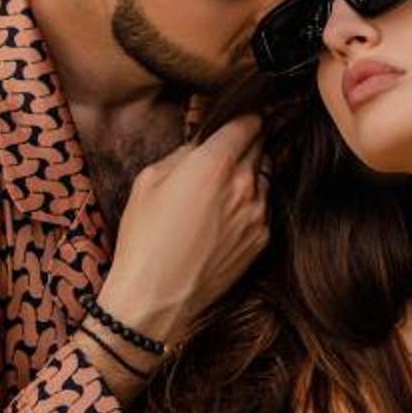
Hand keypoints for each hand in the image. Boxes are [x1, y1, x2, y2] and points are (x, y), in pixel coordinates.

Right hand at [102, 114, 268, 344]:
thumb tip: (202, 143)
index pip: (249, 122)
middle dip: (249, 139)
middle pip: (261, 145)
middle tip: (233, 142)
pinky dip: (253, 200)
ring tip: (229, 179)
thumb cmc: (144, 237)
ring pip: (267, 175)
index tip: (239, 116)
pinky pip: (265, 206)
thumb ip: (184, 153)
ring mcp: (258, 213)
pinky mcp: (262, 239)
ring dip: (253, 170)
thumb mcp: (149, 180)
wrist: (156, 297)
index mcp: (215, 162)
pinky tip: (229, 210)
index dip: (245, 115)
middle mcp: (245, 184)